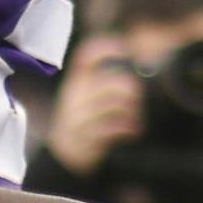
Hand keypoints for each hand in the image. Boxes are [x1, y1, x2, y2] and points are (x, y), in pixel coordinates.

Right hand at [47, 35, 144, 178]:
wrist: (63, 154)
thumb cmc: (82, 119)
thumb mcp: (84, 96)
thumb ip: (103, 81)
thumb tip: (136, 67)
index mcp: (75, 82)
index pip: (86, 57)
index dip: (106, 48)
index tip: (125, 48)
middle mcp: (75, 97)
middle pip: (110, 82)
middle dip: (131, 89)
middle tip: (138, 97)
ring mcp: (79, 117)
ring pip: (114, 105)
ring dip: (133, 111)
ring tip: (136, 117)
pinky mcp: (86, 137)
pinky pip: (113, 128)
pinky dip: (128, 128)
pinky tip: (133, 130)